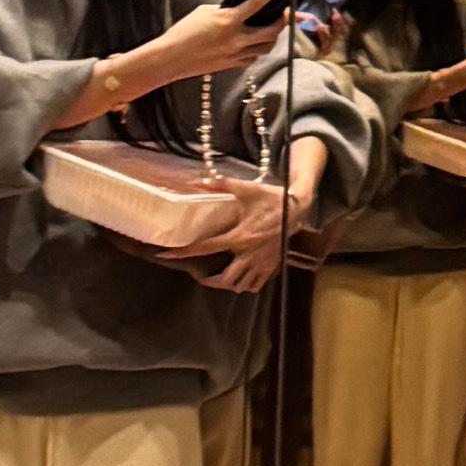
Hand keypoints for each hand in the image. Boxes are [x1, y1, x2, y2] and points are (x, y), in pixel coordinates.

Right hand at [96, 0, 284, 117]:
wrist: (171, 58)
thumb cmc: (183, 32)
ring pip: (267, 47)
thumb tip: (239, 11)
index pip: (259, 2)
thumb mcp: (204, 12)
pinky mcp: (232, 65)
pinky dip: (258, 50)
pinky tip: (256, 44)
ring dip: (273, 36)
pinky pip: (253, 58)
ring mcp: (236, 54)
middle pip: (272, 29)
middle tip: (285, 13)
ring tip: (273, 28)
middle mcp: (237, 38)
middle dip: (283, 20)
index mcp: (229, 20)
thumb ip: (225, 11)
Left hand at [183, 175, 298, 292]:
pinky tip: (239, 278)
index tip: (167, 255)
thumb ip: (222, 185)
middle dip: (208, 281)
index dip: (184, 252)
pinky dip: (245, 285)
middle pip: (224, 279)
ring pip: (240, 285)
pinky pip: (255, 284)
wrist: (298, 208)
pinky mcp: (271, 265)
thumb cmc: (271, 198)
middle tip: (199, 276)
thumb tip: (198, 180)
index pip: (206, 248)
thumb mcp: (246, 188)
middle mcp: (249, 254)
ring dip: (226, 284)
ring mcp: (261, 262)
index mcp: (239, 236)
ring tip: (217, 278)